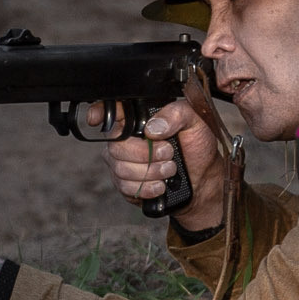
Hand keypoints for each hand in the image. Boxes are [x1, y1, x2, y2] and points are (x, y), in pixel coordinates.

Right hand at [87, 100, 227, 230]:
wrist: (203, 178)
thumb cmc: (196, 146)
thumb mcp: (195, 121)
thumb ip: (176, 114)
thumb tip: (153, 128)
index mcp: (139, 119)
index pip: (112, 112)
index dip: (98, 113)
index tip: (95, 119)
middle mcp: (125, 140)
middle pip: (116, 147)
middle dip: (146, 154)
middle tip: (168, 153)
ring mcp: (122, 163)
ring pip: (121, 169)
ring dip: (150, 172)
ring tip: (169, 169)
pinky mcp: (125, 185)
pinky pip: (126, 187)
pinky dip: (147, 188)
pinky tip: (161, 185)